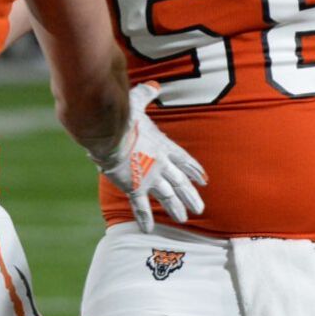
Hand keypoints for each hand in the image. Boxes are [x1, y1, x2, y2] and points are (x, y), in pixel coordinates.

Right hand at [91, 83, 207, 232]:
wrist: (111, 133)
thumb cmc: (123, 115)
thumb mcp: (137, 101)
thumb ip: (146, 94)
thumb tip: (154, 85)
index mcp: (162, 145)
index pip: (183, 160)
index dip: (194, 170)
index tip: (204, 179)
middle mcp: (160, 163)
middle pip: (180, 182)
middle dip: (190, 195)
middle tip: (200, 207)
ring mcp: (149, 177)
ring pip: (166, 196)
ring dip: (176, 207)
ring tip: (185, 218)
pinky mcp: (134, 186)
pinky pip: (140, 206)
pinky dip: (144, 218)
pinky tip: (149, 230)